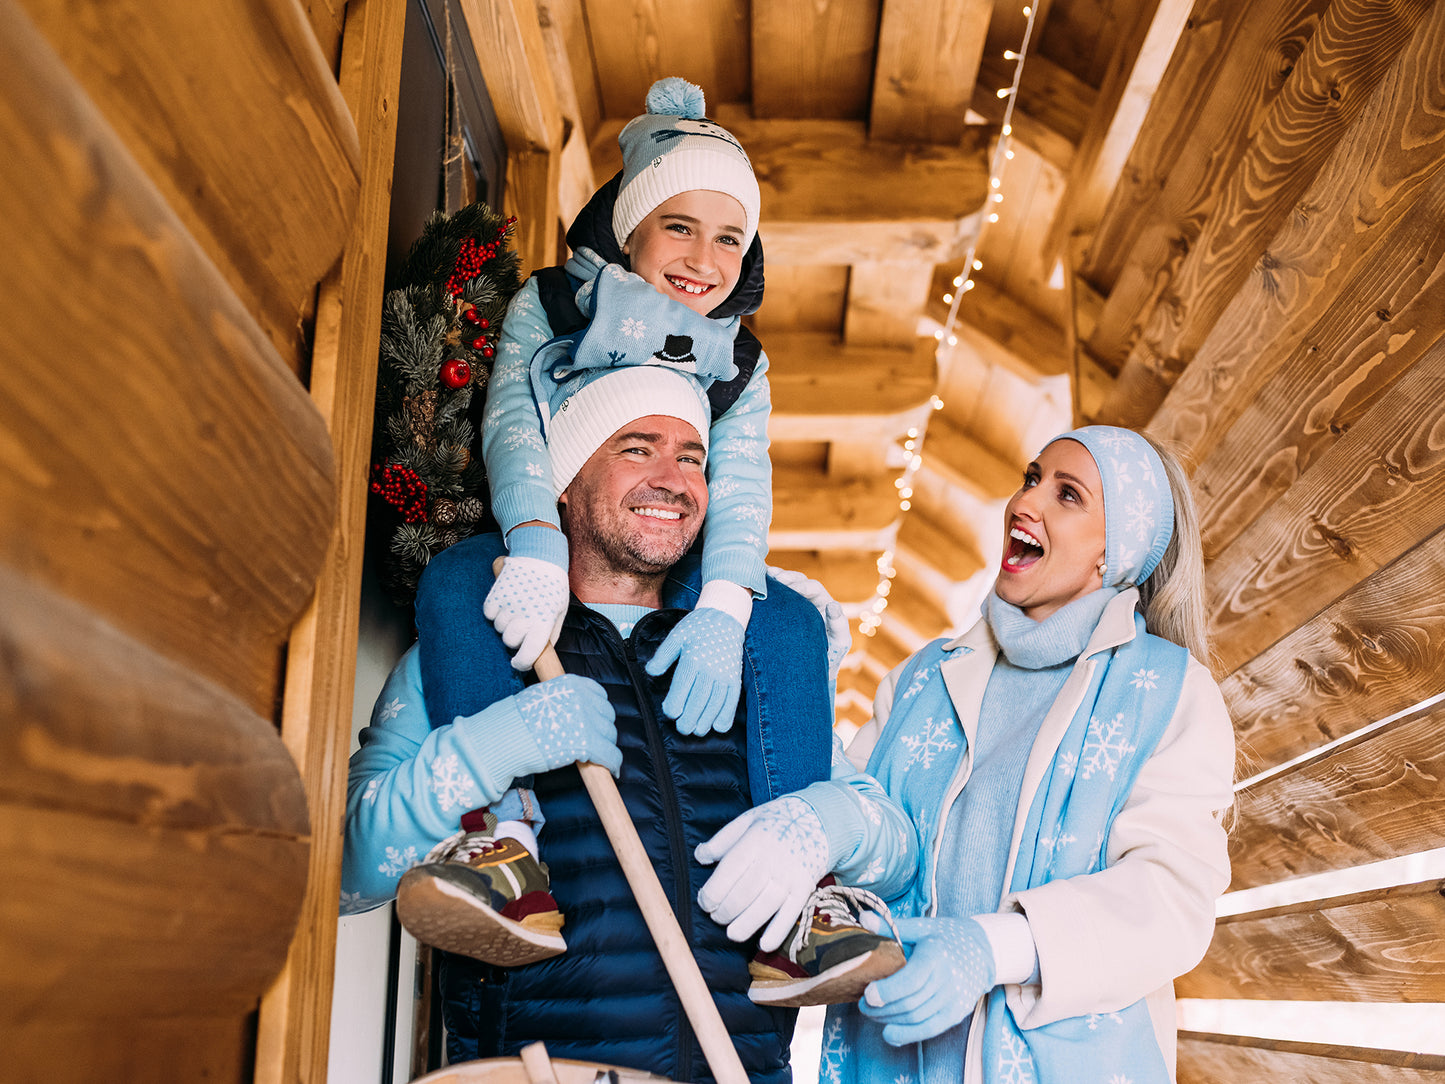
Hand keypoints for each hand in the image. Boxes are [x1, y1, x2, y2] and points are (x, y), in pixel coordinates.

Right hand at [484, 555, 568, 669]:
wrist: (540, 556)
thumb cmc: (552, 585)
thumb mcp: (559, 610)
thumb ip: (552, 633)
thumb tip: (542, 653)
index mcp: (543, 621)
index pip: (528, 654)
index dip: (522, 663)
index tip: (519, 663)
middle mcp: (525, 615)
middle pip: (510, 641)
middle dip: (515, 639)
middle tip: (522, 626)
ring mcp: (508, 605)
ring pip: (498, 627)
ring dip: (505, 623)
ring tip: (517, 608)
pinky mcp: (496, 594)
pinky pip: (489, 613)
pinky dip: (495, 611)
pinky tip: (506, 601)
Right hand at [506, 674, 621, 775]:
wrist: (507, 738)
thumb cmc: (517, 720)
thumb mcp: (540, 697)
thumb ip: (561, 699)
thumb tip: (573, 711)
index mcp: (572, 684)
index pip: (598, 694)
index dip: (598, 709)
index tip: (595, 719)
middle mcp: (583, 698)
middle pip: (606, 715)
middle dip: (603, 728)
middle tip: (596, 740)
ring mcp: (587, 720)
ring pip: (610, 735)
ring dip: (606, 745)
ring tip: (600, 756)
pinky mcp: (589, 743)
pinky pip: (610, 754)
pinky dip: (613, 763)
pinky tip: (612, 769)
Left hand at [645, 606, 743, 735]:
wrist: (725, 618)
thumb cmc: (697, 628)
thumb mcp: (676, 636)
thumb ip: (663, 655)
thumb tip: (650, 672)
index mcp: (693, 658)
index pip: (683, 685)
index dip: (676, 703)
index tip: (670, 713)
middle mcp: (711, 668)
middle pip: (700, 698)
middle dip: (691, 718)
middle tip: (682, 729)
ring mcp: (725, 674)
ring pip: (716, 703)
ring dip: (707, 720)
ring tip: (698, 731)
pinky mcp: (735, 677)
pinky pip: (732, 700)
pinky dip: (726, 715)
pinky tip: (719, 726)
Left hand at [695, 795, 830, 950]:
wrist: (819, 820)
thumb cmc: (777, 821)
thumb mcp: (747, 819)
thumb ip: (722, 839)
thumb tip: (699, 856)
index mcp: (755, 840)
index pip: (730, 870)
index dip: (713, 891)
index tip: (704, 901)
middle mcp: (773, 859)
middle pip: (744, 892)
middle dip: (725, 911)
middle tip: (716, 916)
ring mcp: (790, 876)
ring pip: (765, 906)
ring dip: (745, 924)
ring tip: (731, 933)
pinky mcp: (804, 889)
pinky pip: (791, 914)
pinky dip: (778, 932)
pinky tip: (764, 944)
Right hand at [768, 566, 848, 679]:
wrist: (810, 669)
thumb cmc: (829, 655)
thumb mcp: (839, 641)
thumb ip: (838, 624)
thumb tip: (833, 605)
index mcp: (823, 603)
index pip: (813, 587)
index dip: (803, 585)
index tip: (794, 589)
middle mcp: (808, 599)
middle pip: (797, 581)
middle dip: (787, 578)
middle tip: (777, 579)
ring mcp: (792, 603)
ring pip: (784, 584)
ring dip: (775, 578)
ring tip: (765, 576)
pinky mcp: (778, 610)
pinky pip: (774, 593)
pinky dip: (766, 585)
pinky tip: (756, 582)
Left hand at [860, 916, 996, 1044]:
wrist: (983, 952)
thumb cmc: (946, 937)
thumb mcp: (922, 927)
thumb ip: (891, 927)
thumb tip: (863, 919)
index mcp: (936, 955)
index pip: (911, 980)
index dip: (888, 991)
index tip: (868, 993)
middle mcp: (948, 980)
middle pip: (910, 1003)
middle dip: (881, 1008)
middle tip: (863, 1004)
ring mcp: (954, 1000)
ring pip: (916, 1019)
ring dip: (889, 1020)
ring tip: (872, 1013)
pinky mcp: (956, 1014)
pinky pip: (929, 1030)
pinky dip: (907, 1035)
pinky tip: (889, 1033)